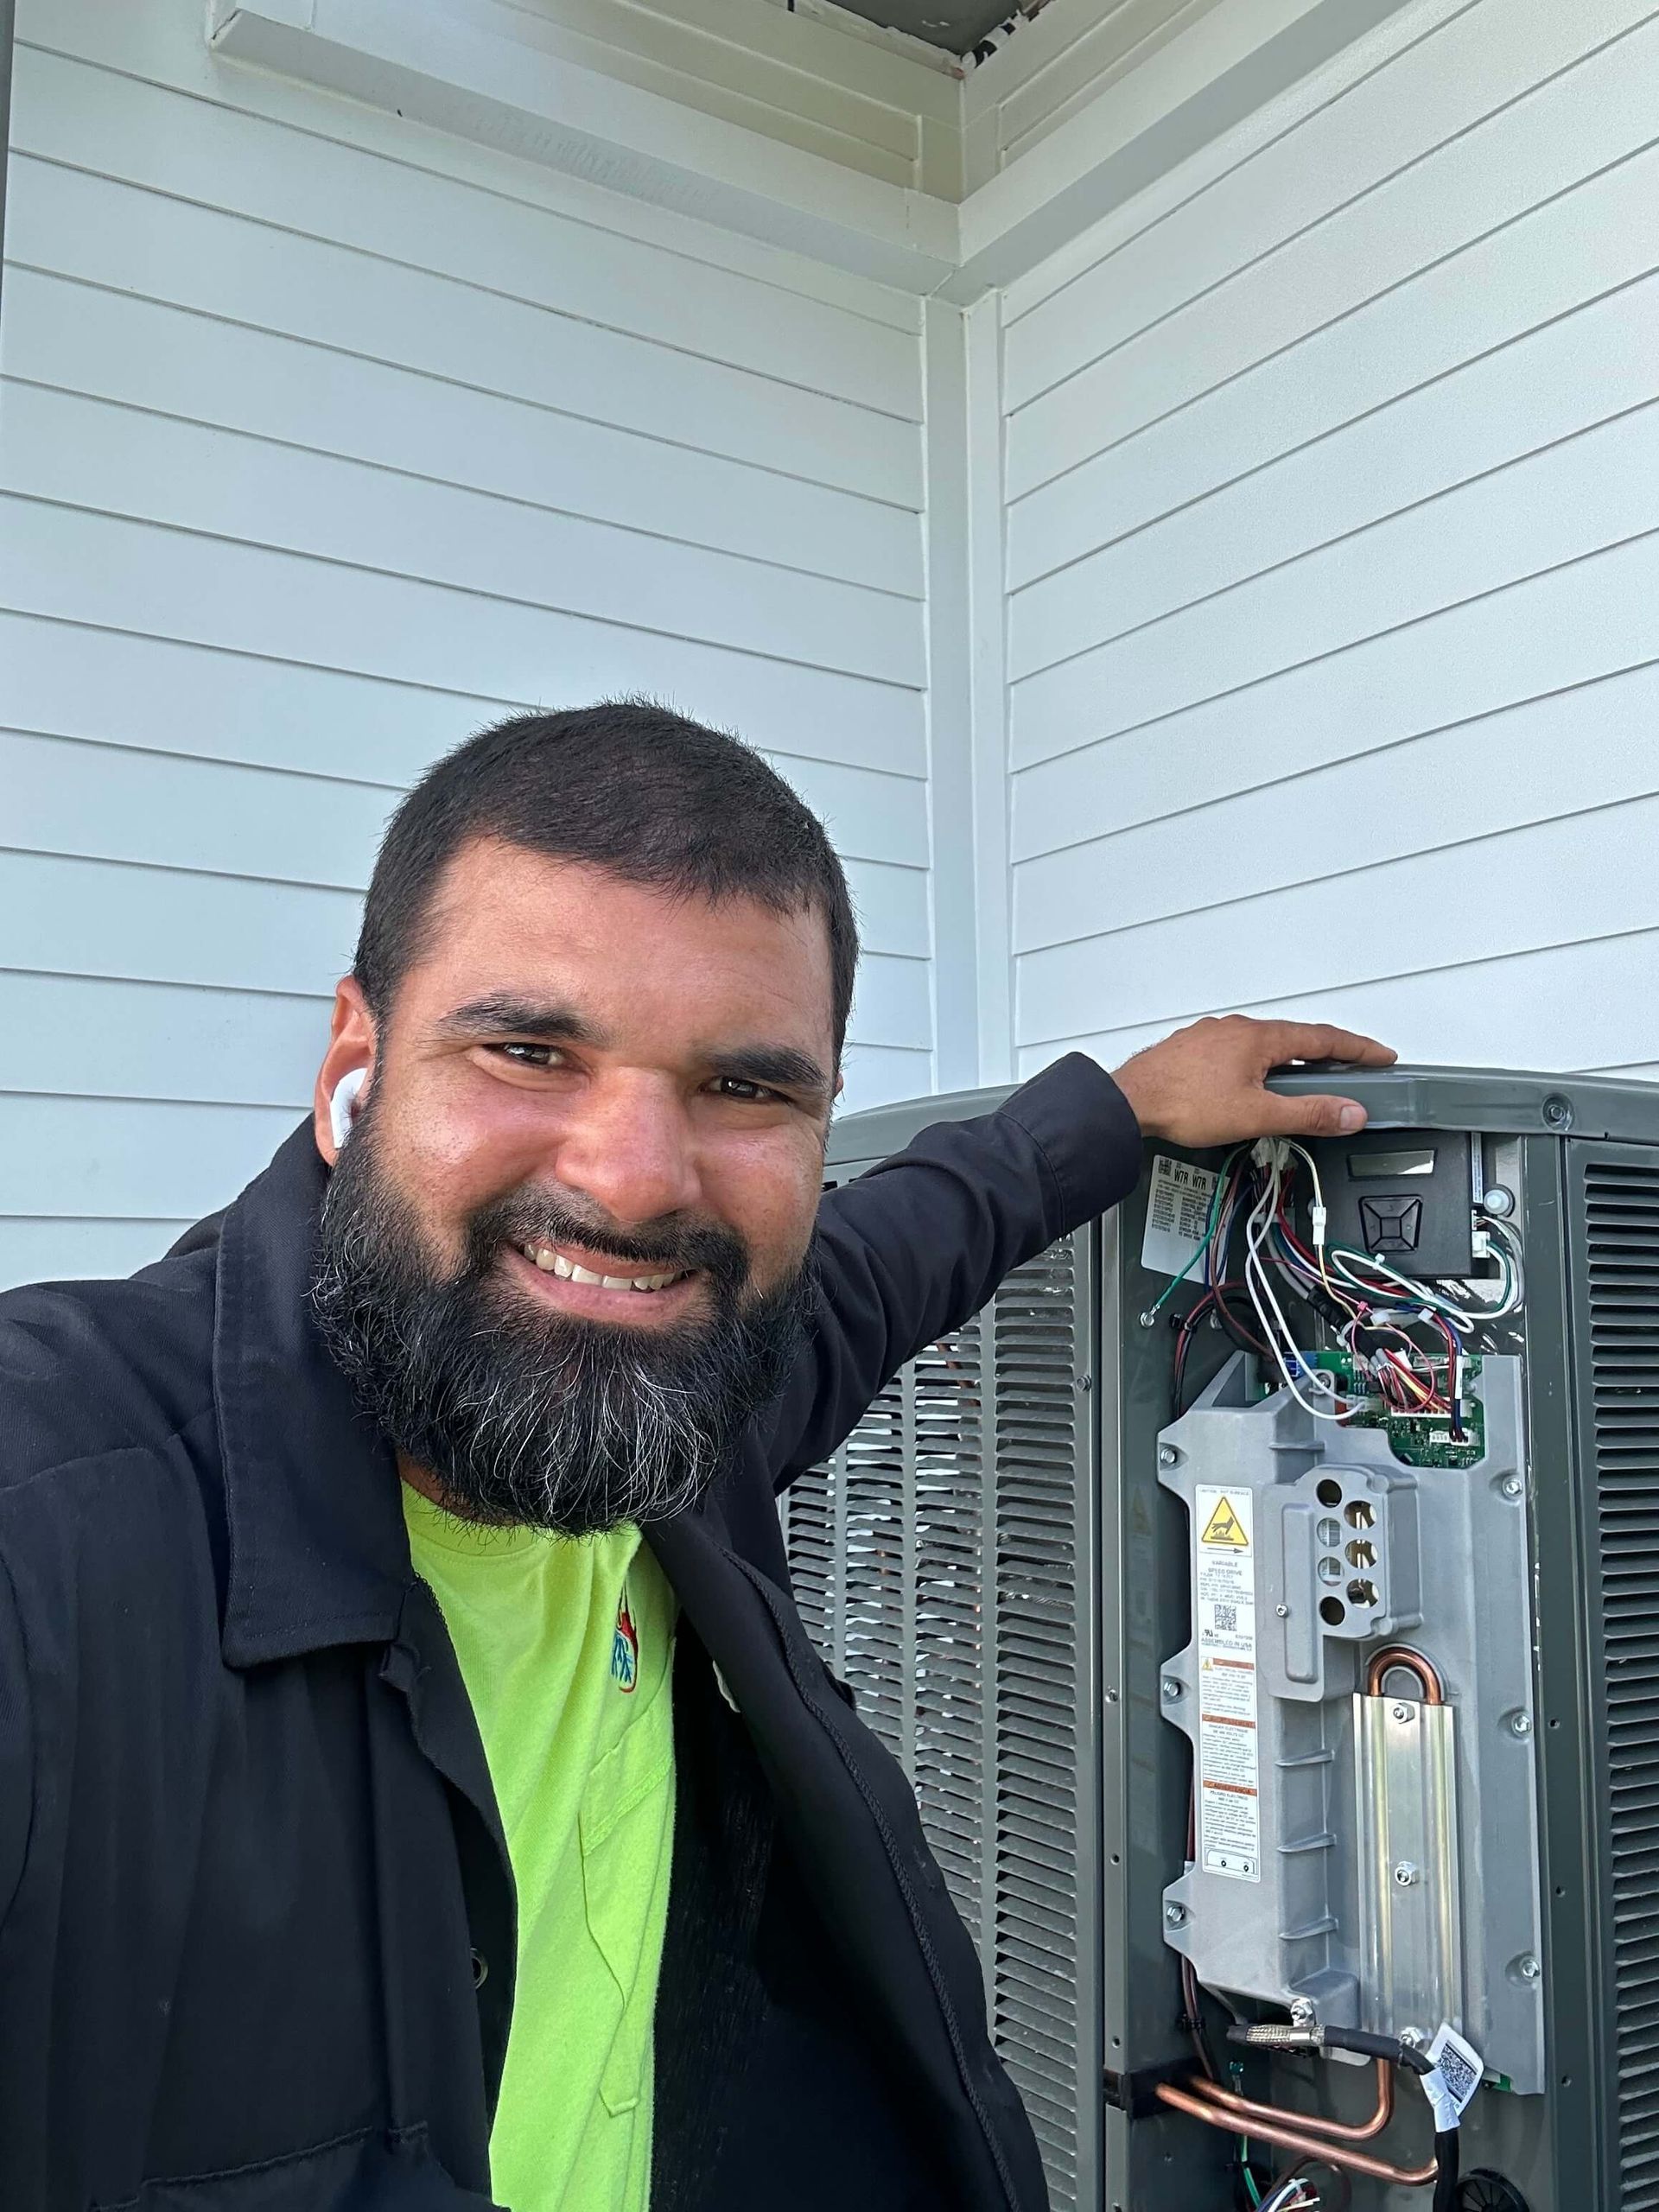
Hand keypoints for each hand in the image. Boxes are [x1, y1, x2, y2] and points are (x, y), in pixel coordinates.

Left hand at [1112, 1016, 1395, 1147]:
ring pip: (1264, 1045)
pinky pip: (1238, 1052)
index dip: (1358, 1049)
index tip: (1382, 1056)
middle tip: (1352, 1066)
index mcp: (1260, 1038)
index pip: (1324, 1039)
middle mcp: (1237, 1029)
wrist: (1127, 1102)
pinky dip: (1260, 1064)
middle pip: (1295, 1039)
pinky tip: (1253, 1083)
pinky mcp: (1193, 1051)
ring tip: (1307, 1079)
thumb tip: (1350, 1112)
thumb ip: (1308, 1113)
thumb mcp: (1257, 1114)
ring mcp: (1213, 1037)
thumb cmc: (1182, 1103)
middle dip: (1327, 1053)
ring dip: (1291, 1059)